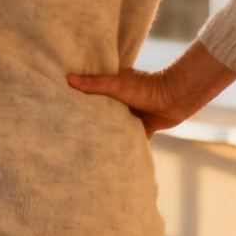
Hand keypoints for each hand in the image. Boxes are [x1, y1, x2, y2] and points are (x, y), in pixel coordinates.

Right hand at [68, 41, 235, 135]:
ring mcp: (129, 116)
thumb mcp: (116, 84)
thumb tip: (68, 79)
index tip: (60, 106)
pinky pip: (128, 141)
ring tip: (83, 146)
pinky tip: (108, 157)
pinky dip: (121, 147)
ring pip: (112, 128)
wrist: (174, 100)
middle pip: (100, 112)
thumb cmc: (145, 87)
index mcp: (111, 87)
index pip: (90, 93)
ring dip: (104, 135)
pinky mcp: (140, 129)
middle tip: (67, 131)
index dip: (76, 98)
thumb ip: (94, 84)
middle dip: (88, 120)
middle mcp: (119, 102)